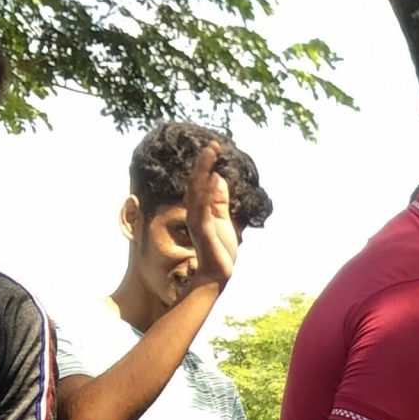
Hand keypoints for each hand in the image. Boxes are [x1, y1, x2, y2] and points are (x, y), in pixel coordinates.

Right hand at [184, 142, 238, 289]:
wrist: (218, 275)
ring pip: (197, 190)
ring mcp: (197, 220)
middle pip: (195, 182)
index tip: (214, 148)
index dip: (205, 165)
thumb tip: (219, 179)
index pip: (200, 183)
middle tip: (213, 144)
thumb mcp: (223, 220)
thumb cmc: (220, 251)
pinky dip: (207, 191)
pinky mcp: (202, 229)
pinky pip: (202, 207)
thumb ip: (219, 201)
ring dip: (203, 170)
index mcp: (200, 210)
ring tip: (211, 152)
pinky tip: (214, 177)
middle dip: (203, 162)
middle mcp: (195, 212)